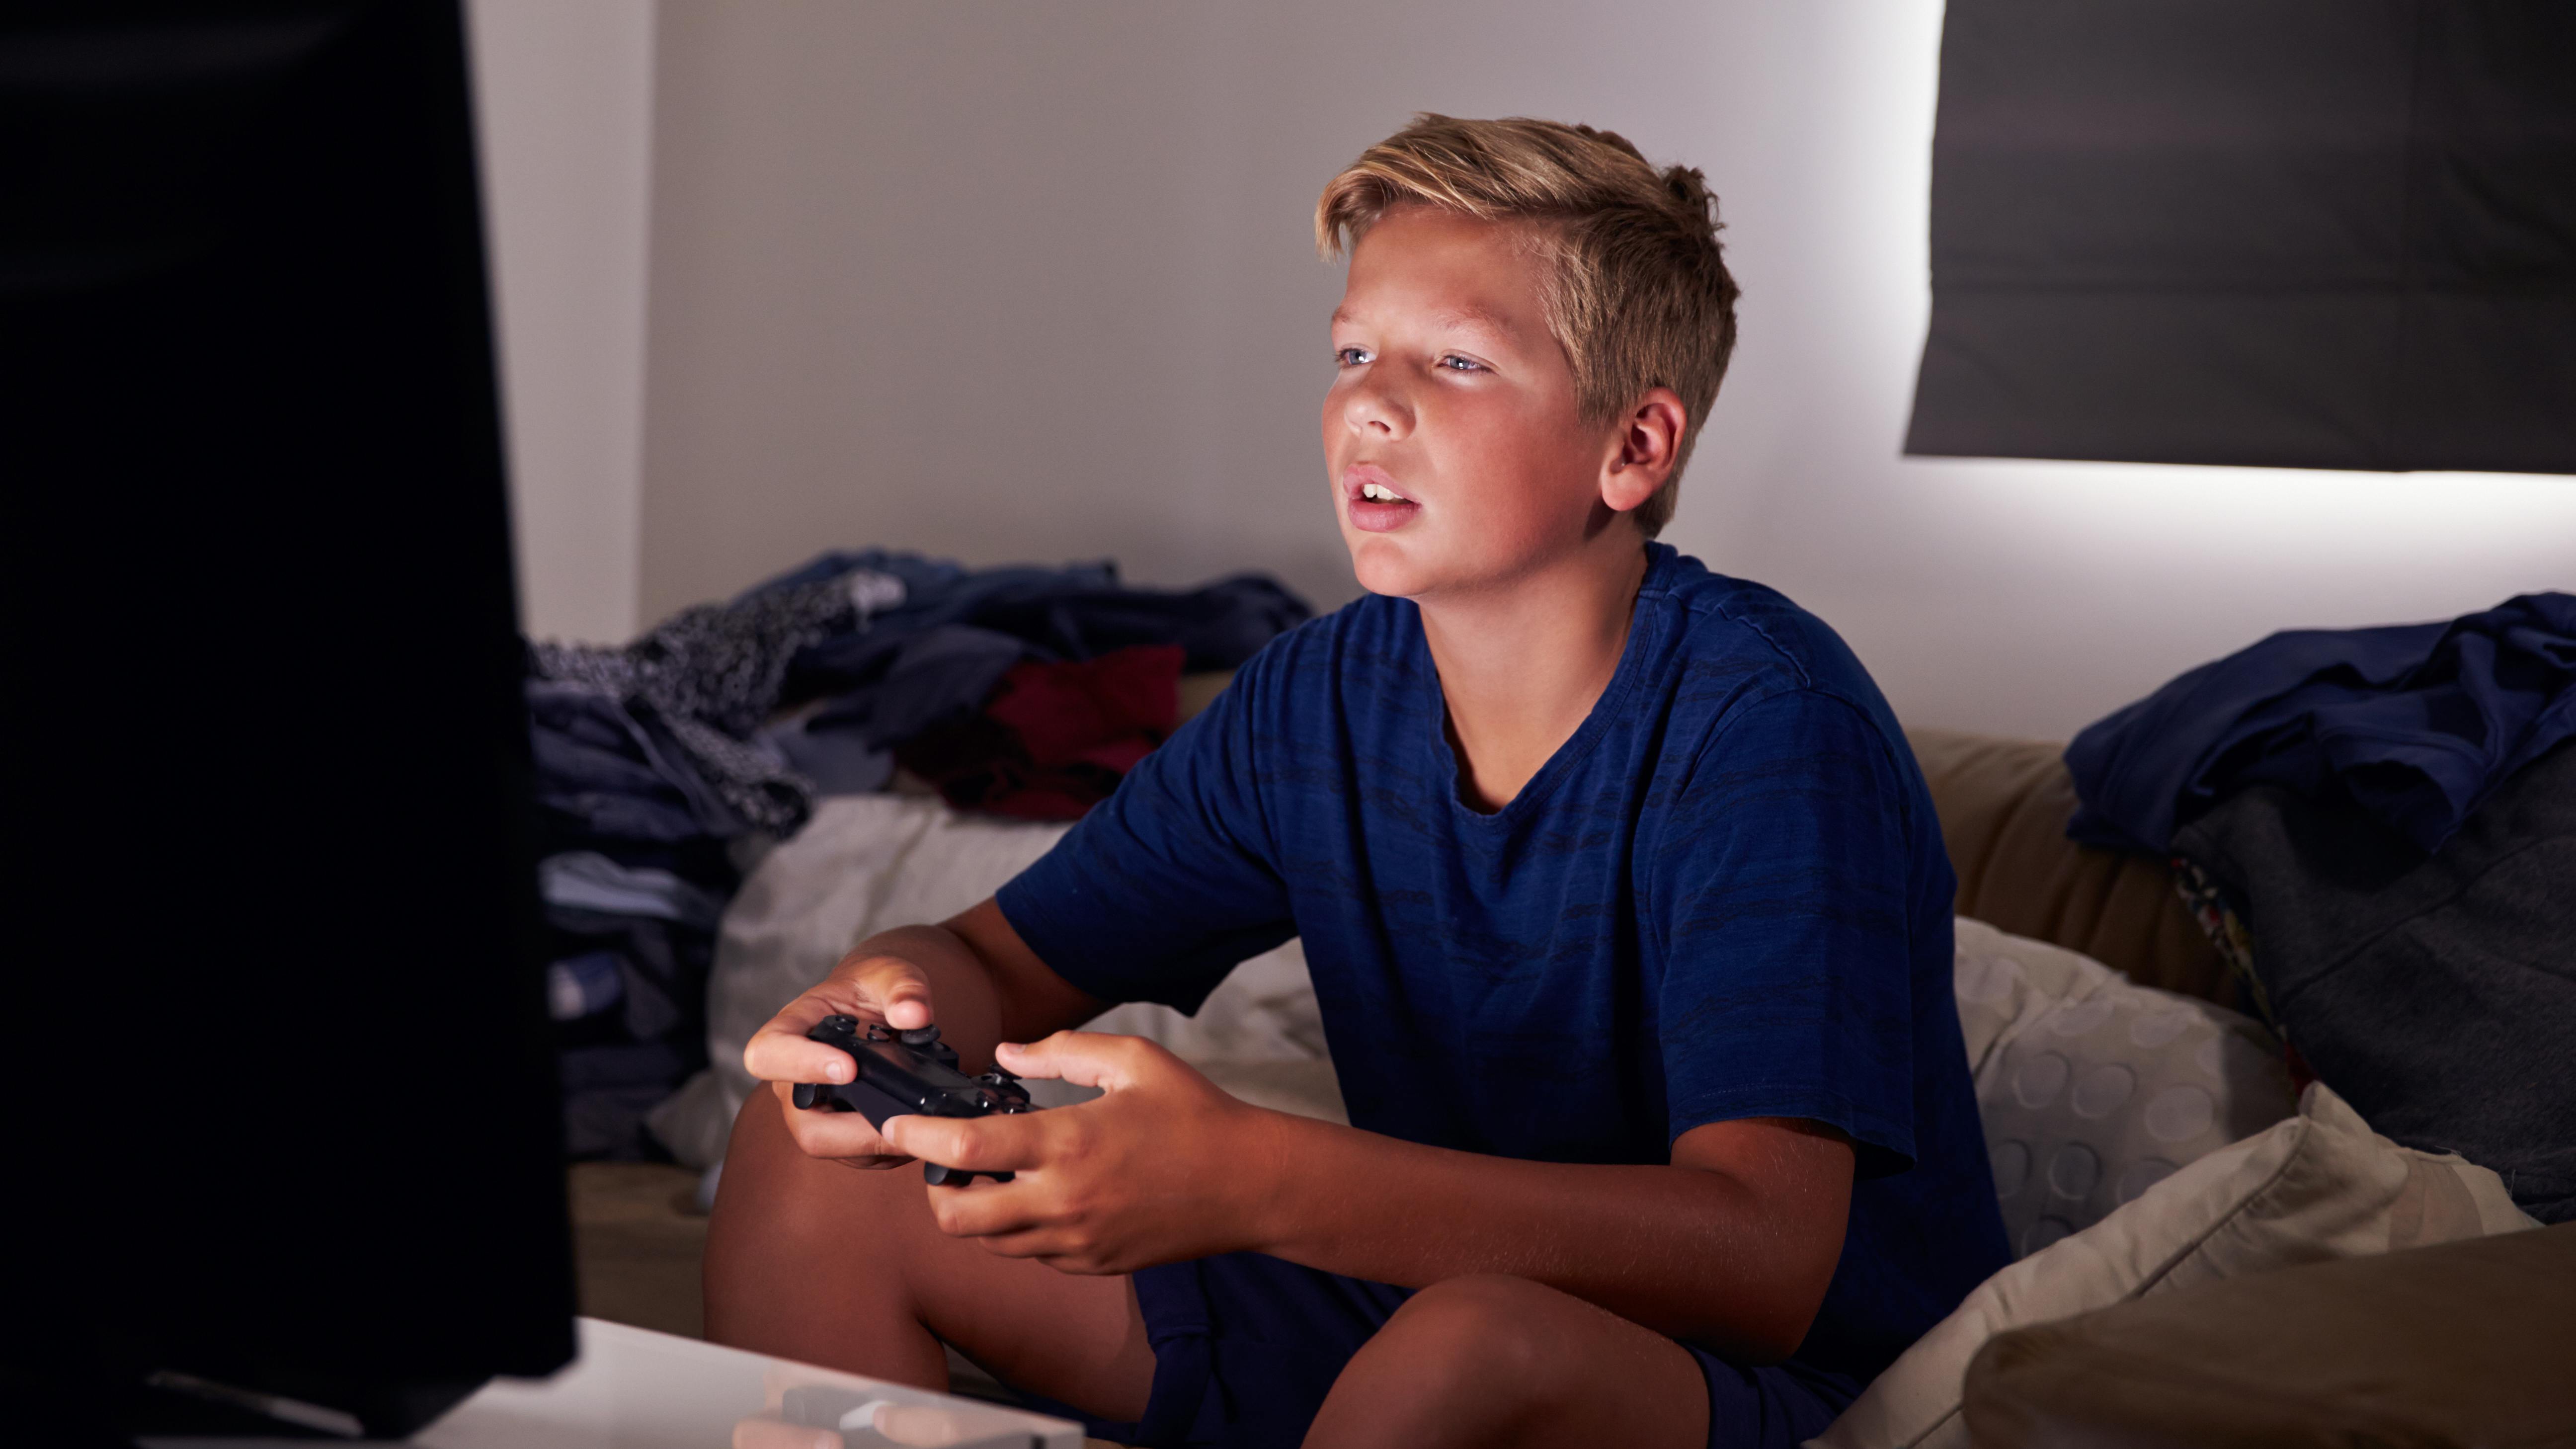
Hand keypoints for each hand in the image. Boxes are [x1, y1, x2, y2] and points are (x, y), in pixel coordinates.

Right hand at [741, 940, 940, 1169]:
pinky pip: (857, 1154)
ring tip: (918, 1123)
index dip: (800, 1066)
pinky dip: (888, 1147)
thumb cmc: (874, 988)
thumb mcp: (891, 973)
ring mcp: (815, 1109)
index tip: (848, 1067)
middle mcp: (793, 1078)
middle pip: (801, 1122)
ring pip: (829, 1145)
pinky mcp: (840, 1131)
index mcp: (791, 1030)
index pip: (768, 1054)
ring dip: (874, 1142)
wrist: (879, 1006)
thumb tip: (915, 1016)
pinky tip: (919, 1128)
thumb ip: (904, 987)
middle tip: (900, 1117)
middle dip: (850, 1129)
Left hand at [882, 1032, 1280, 1274]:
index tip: (897, 1124)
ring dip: (977, 1209)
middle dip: (935, 1188)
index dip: (917, 1137)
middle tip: (947, 1158)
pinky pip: (1031, 1254)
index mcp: (1069, 1143)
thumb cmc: (1195, 1113)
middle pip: (956, 1216)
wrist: (1249, 1184)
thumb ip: (1062, 1051)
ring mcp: (1076, 1242)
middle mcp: (1063, 1202)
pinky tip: (1041, 1193)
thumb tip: (1005, 1054)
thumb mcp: (1133, 1060)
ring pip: (989, 1241)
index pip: (963, 1148)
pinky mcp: (1092, 1263)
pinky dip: (1018, 1228)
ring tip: (995, 1171)